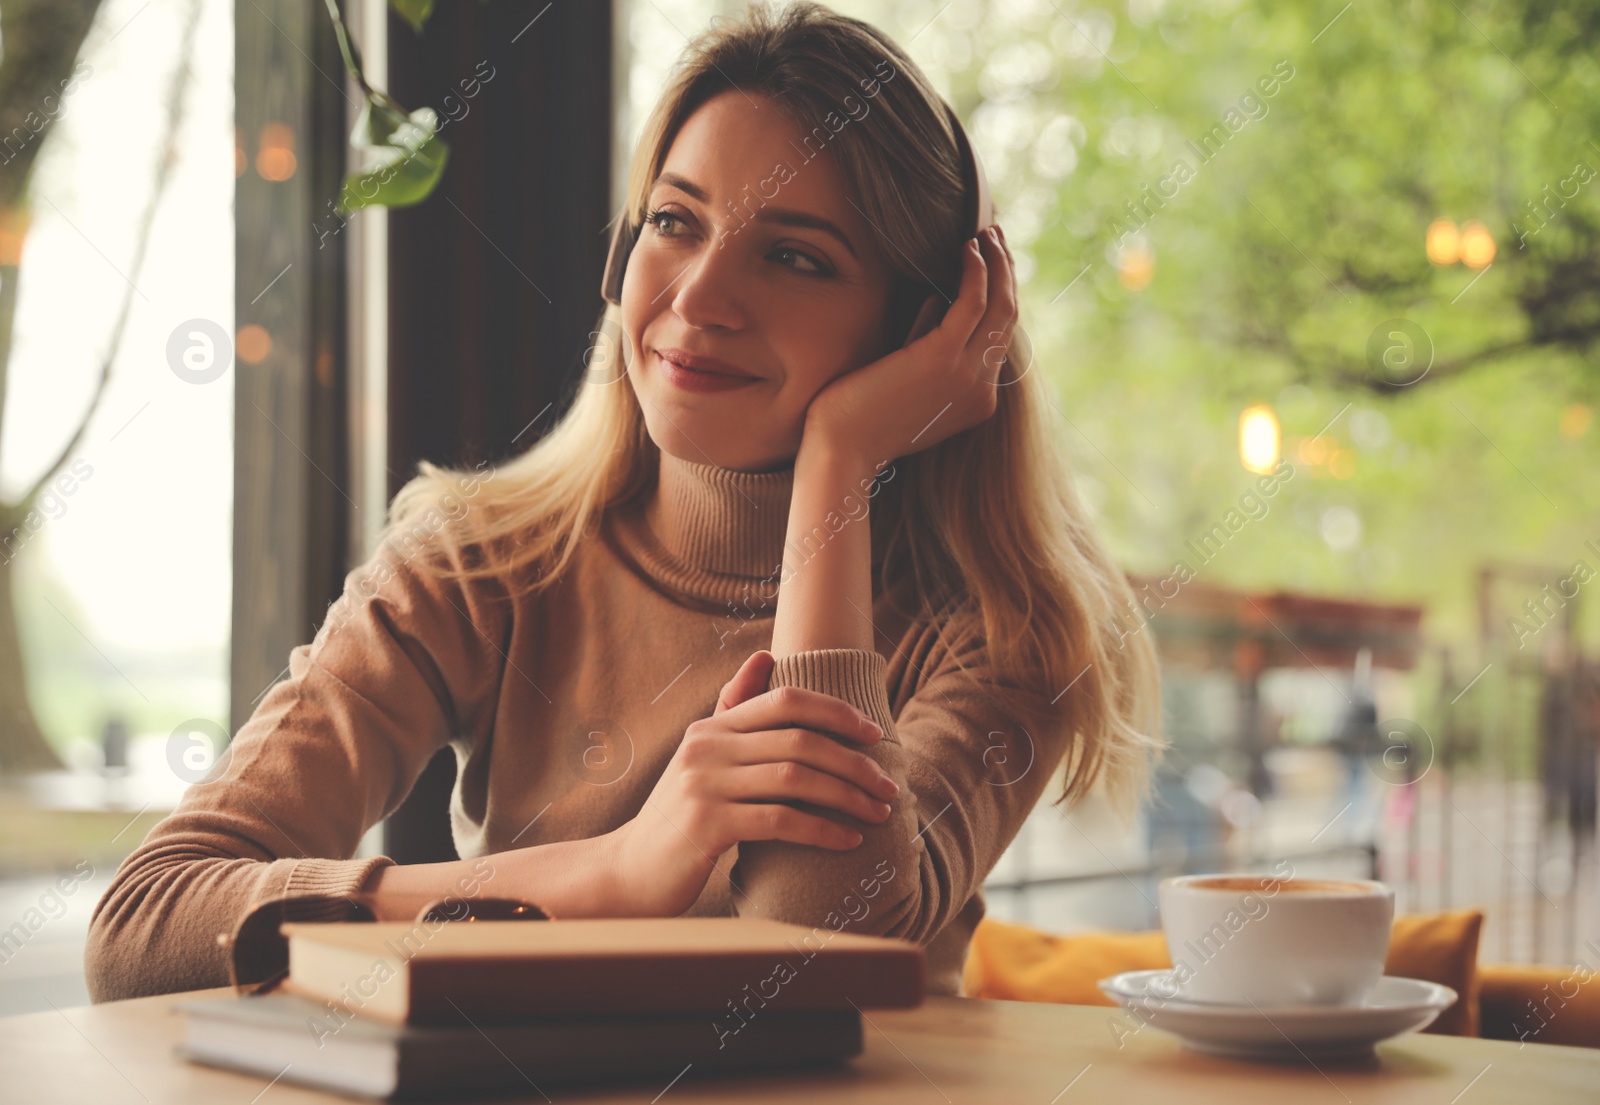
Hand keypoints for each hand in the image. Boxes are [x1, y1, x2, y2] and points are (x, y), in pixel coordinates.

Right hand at [603, 649, 899, 916]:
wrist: (630, 871)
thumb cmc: (680, 817)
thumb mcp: (704, 757)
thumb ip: (733, 710)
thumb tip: (764, 656)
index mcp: (712, 727)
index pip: (785, 700)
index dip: (836, 712)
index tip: (874, 734)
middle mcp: (707, 747)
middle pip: (799, 739)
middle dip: (854, 762)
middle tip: (888, 786)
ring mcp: (704, 784)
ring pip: (796, 778)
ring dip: (847, 796)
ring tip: (878, 813)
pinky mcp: (706, 825)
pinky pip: (781, 820)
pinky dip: (823, 830)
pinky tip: (849, 842)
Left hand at [804, 224, 1016, 465]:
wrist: (841, 450)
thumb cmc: (860, 417)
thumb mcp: (905, 380)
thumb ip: (926, 344)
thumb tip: (939, 300)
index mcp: (976, 401)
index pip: (999, 339)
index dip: (1000, 297)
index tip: (991, 265)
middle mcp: (981, 390)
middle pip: (1008, 319)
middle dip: (1006, 273)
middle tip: (995, 238)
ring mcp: (966, 376)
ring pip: (1000, 307)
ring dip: (998, 264)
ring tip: (986, 233)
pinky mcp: (943, 358)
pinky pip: (973, 302)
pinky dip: (976, 270)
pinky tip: (968, 247)